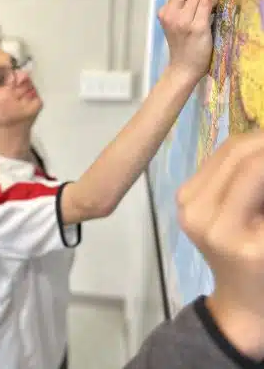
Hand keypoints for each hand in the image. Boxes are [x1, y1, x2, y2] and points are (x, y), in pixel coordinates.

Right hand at [158, 0, 218, 81]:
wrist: (183, 68)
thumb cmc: (183, 46)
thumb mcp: (177, 23)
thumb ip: (183, 6)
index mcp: (164, 12)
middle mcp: (170, 15)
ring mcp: (182, 21)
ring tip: (212, 7)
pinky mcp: (196, 27)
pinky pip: (207, 4)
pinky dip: (213, 4)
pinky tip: (213, 12)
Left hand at [177, 131, 263, 359]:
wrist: (242, 298)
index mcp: (225, 230)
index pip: (254, 167)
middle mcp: (196, 212)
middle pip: (237, 151)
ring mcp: (185, 204)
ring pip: (226, 150)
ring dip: (258, 142)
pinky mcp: (183, 197)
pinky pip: (216, 160)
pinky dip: (243, 153)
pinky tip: (259, 156)